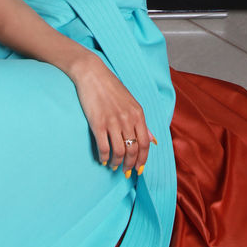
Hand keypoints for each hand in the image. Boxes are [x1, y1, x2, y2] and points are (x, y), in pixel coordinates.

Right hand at [69, 53, 156, 175]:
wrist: (92, 74)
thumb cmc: (111, 87)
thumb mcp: (131, 103)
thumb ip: (142, 122)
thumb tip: (154, 140)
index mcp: (138, 114)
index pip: (145, 143)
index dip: (143, 159)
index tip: (139, 169)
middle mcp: (128, 119)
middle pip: (133, 150)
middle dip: (131, 165)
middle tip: (126, 172)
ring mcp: (113, 122)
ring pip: (120, 152)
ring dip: (117, 163)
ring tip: (114, 166)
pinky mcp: (98, 123)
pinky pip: (104, 147)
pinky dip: (104, 157)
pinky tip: (103, 159)